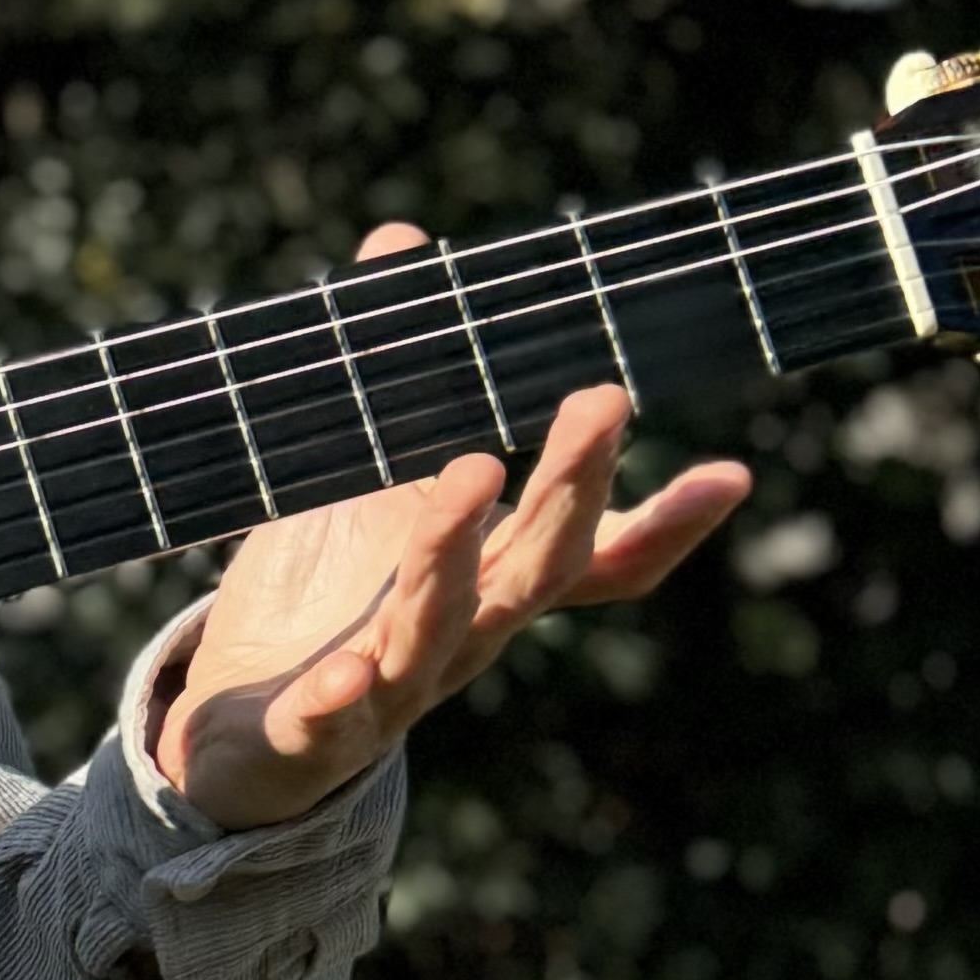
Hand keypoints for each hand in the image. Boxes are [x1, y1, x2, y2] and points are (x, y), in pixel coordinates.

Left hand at [150, 221, 751, 828]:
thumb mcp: (358, 478)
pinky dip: (339, 699)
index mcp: (488, 578)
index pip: (598, 559)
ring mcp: (390, 685)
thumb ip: (390, 378)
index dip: (667, 525)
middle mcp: (461, 634)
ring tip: (471, 470)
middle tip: (603, 400)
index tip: (731, 474)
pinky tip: (341, 674)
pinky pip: (331, 721)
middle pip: (537, 568)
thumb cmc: (324, 599)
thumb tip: (401, 242)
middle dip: (572, 484)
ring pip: (437, 627)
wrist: (248, 738)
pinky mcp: (312, 732)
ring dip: (453, 553)